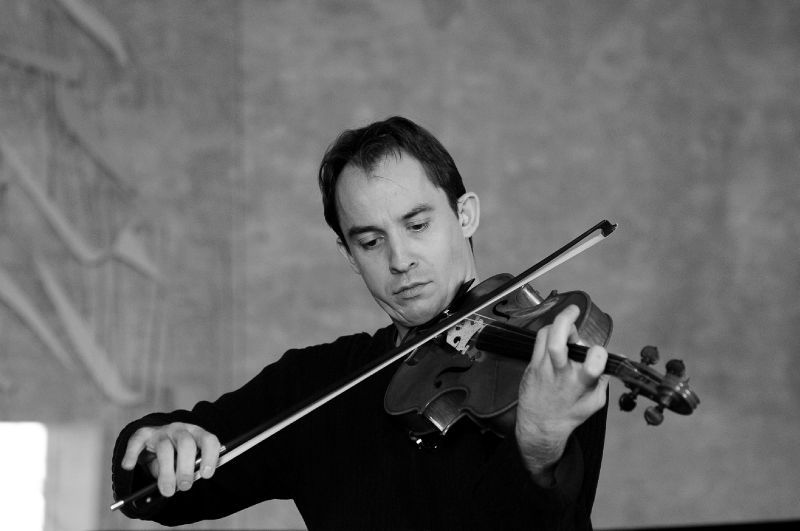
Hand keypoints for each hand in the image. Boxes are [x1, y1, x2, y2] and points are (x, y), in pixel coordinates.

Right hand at [120, 422, 220, 496]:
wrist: (155, 443)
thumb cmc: (176, 457)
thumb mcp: (186, 463)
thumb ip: (188, 470)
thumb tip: (183, 484)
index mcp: (197, 434)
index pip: (208, 440)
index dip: (210, 456)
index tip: (206, 474)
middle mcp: (180, 429)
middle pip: (186, 444)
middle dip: (186, 468)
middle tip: (185, 486)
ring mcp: (161, 431)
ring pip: (165, 448)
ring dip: (166, 472)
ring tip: (167, 491)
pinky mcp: (143, 434)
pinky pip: (137, 441)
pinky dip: (131, 454)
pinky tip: (128, 466)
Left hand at [514, 304, 607, 481]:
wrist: (540, 425)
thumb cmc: (569, 413)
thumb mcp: (595, 403)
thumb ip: (605, 380)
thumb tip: (616, 360)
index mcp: (580, 385)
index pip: (592, 363)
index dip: (598, 353)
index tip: (598, 352)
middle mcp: (559, 374)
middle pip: (557, 343)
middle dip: (566, 322)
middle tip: (574, 311)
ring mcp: (543, 368)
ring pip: (546, 336)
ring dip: (559, 325)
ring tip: (568, 328)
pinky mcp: (532, 365)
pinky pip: (539, 340)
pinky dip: (549, 332)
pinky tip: (557, 335)